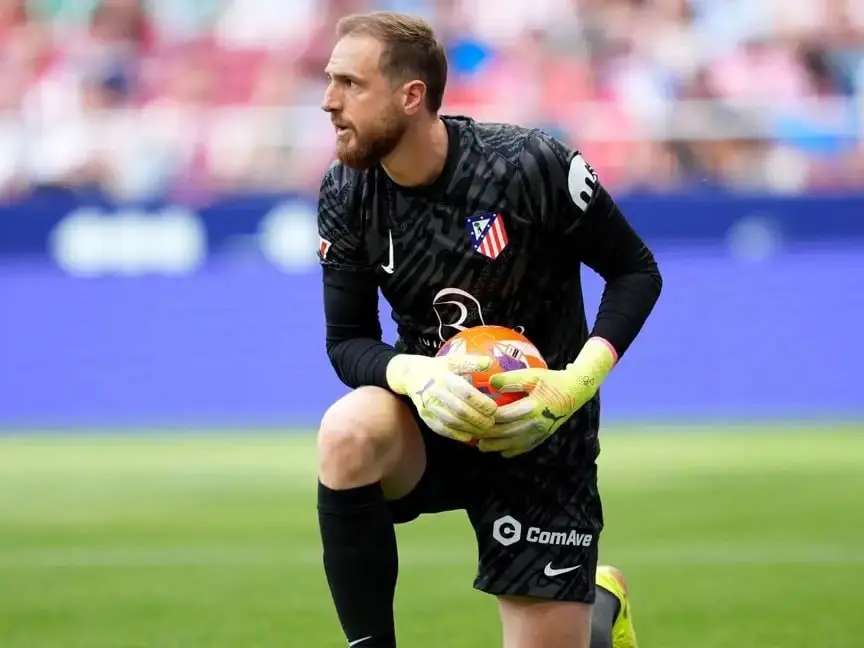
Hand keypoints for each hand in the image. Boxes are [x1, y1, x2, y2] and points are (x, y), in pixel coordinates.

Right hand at [386, 353, 497, 442]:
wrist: (412, 376)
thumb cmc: (438, 368)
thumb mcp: (453, 360)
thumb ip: (471, 362)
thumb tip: (490, 362)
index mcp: (445, 377)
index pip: (465, 392)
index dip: (481, 402)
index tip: (494, 408)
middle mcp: (436, 392)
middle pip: (460, 410)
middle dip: (478, 419)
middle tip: (492, 423)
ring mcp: (429, 406)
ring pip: (451, 421)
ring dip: (470, 428)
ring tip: (484, 431)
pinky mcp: (425, 416)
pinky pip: (441, 429)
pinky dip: (455, 435)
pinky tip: (468, 436)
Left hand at [477, 338, 616, 457]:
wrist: (575, 392)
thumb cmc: (552, 381)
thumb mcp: (532, 375)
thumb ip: (511, 380)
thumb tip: (490, 382)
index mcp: (530, 408)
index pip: (502, 416)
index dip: (486, 418)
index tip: (473, 416)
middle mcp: (534, 424)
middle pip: (504, 433)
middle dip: (487, 435)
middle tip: (470, 434)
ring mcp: (538, 433)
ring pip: (513, 444)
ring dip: (496, 446)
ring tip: (481, 446)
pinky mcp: (542, 437)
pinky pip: (524, 448)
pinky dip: (511, 451)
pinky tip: (500, 451)